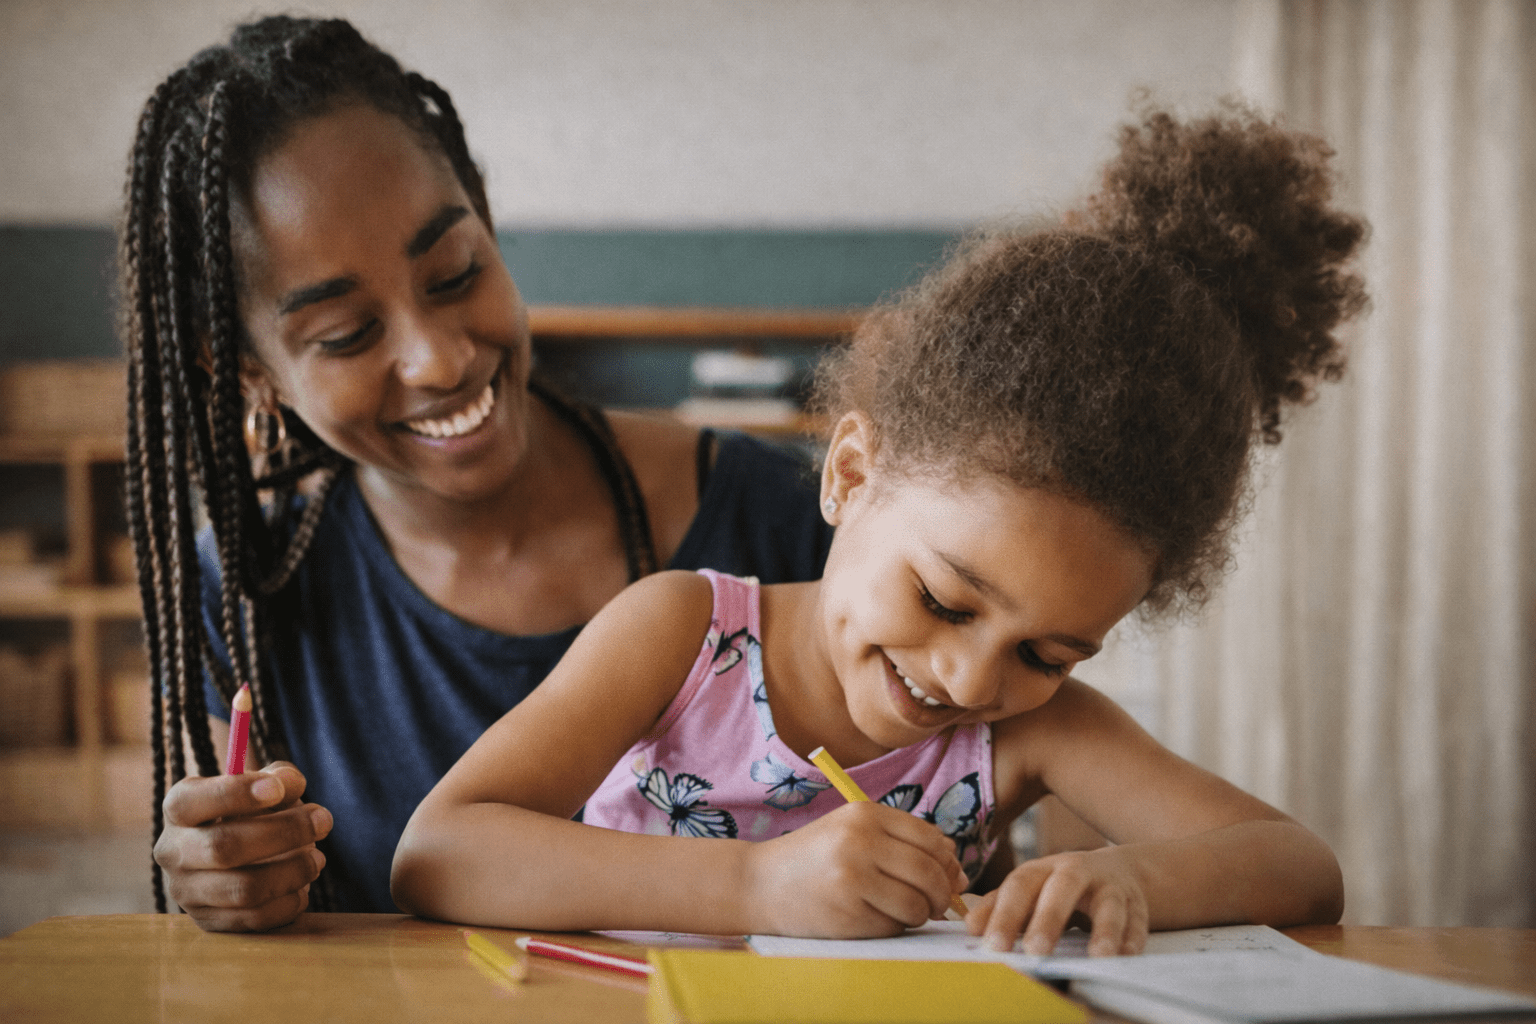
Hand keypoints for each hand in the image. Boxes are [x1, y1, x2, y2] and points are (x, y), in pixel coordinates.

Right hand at [153, 762, 332, 931]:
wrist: (240, 856)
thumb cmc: (254, 811)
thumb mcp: (265, 785)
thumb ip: (279, 778)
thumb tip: (290, 784)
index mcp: (178, 809)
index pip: (189, 802)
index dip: (234, 794)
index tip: (278, 789)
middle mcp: (173, 851)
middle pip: (224, 847)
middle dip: (283, 833)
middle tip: (324, 820)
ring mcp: (186, 891)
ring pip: (243, 888)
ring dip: (292, 871)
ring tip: (317, 858)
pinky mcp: (207, 921)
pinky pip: (253, 919)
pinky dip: (287, 903)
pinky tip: (302, 887)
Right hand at [744, 801, 965, 937]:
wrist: (757, 884)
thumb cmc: (813, 858)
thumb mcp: (852, 832)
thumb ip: (903, 844)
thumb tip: (960, 875)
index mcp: (864, 814)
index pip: (932, 839)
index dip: (946, 863)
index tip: (943, 876)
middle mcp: (860, 841)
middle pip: (930, 872)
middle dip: (940, 894)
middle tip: (934, 903)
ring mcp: (852, 878)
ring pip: (918, 904)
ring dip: (920, 914)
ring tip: (902, 910)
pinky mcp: (847, 913)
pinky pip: (895, 926)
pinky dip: (895, 927)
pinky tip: (875, 917)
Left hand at [966, 848, 1148, 955]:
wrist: (1116, 869)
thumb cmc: (1059, 886)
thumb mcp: (1030, 889)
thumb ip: (999, 906)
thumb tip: (971, 928)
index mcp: (1043, 868)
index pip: (1020, 885)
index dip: (1006, 913)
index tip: (993, 944)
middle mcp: (1077, 871)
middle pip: (1063, 888)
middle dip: (1049, 919)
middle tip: (1035, 950)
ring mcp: (1110, 886)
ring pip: (1109, 904)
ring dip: (1104, 930)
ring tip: (1097, 956)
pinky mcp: (1137, 904)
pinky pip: (1138, 921)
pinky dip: (1132, 938)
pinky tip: (1125, 954)